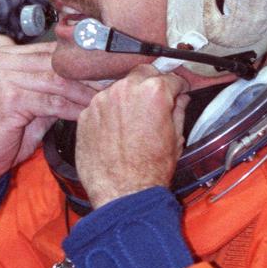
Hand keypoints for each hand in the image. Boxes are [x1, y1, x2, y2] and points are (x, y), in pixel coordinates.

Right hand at [0, 42, 97, 192]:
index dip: (81, 62)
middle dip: (88, 76)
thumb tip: (92, 79)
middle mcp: (0, 60)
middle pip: (57, 64)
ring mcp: (1, 76)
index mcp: (6, 56)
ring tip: (104, 102)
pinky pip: (51, 101)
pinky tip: (87, 116)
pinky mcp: (8, 96)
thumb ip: (55, 89)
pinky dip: (73, 109)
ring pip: (57, 81)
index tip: (108, 72)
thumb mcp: (33, 105)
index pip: (52, 51)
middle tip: (114, 86)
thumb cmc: (5, 135)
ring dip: (85, 93)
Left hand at [75, 66, 189, 208]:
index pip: (170, 77)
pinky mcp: (86, 114)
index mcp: (153, 93)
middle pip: (142, 74)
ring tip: (134, 121)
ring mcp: (102, 101)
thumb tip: (180, 101)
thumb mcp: (176, 139)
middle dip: (151, 83)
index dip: (178, 86)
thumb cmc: (150, 171)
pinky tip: (116, 131)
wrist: (123, 193)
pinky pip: (101, 105)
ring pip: (119, 88)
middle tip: (156, 101)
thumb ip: (179, 112)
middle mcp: (125, 90)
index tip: (178, 91)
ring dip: (128, 98)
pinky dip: (109, 113)